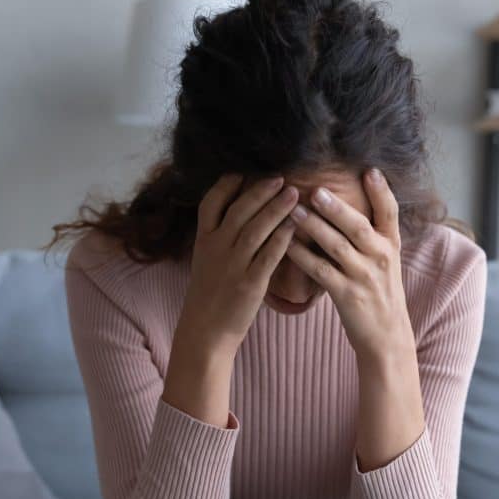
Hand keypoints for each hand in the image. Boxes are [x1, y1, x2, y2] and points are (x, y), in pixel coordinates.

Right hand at [177, 172, 299, 355]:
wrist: (205, 330)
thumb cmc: (210, 293)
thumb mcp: (205, 259)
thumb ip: (219, 234)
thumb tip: (239, 209)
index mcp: (203, 240)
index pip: (211, 203)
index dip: (228, 183)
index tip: (246, 169)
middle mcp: (216, 248)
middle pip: (238, 211)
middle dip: (260, 190)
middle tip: (280, 176)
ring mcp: (232, 265)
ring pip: (255, 229)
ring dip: (276, 208)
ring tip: (294, 192)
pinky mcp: (249, 283)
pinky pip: (268, 256)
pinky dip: (282, 238)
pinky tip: (295, 224)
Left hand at [284, 167, 412, 360]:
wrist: (387, 336)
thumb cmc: (380, 293)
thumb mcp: (384, 261)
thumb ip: (370, 235)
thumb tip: (345, 203)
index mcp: (391, 245)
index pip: (390, 213)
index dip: (381, 191)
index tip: (369, 170)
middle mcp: (381, 257)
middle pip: (358, 226)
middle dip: (336, 208)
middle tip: (315, 189)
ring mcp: (365, 277)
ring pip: (337, 247)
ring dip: (314, 227)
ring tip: (293, 210)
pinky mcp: (348, 296)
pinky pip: (322, 272)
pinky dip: (303, 257)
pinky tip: (287, 245)